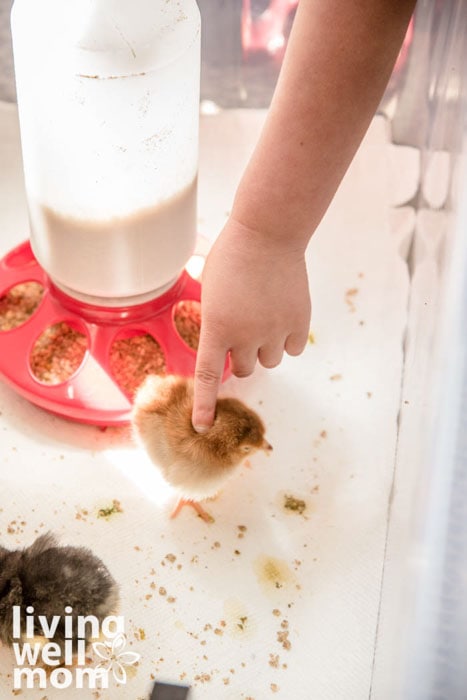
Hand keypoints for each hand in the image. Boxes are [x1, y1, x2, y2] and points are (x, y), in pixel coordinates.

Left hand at [192, 218, 310, 431]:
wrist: (268, 232)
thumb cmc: (232, 254)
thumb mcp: (209, 286)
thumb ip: (214, 318)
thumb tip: (221, 337)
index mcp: (216, 326)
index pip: (208, 375)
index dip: (205, 404)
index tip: (203, 426)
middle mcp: (245, 335)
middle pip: (242, 369)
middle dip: (241, 356)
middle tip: (243, 330)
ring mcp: (274, 331)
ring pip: (269, 361)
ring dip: (264, 348)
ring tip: (265, 316)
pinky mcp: (299, 323)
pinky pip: (292, 348)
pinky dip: (287, 338)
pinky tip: (283, 313)